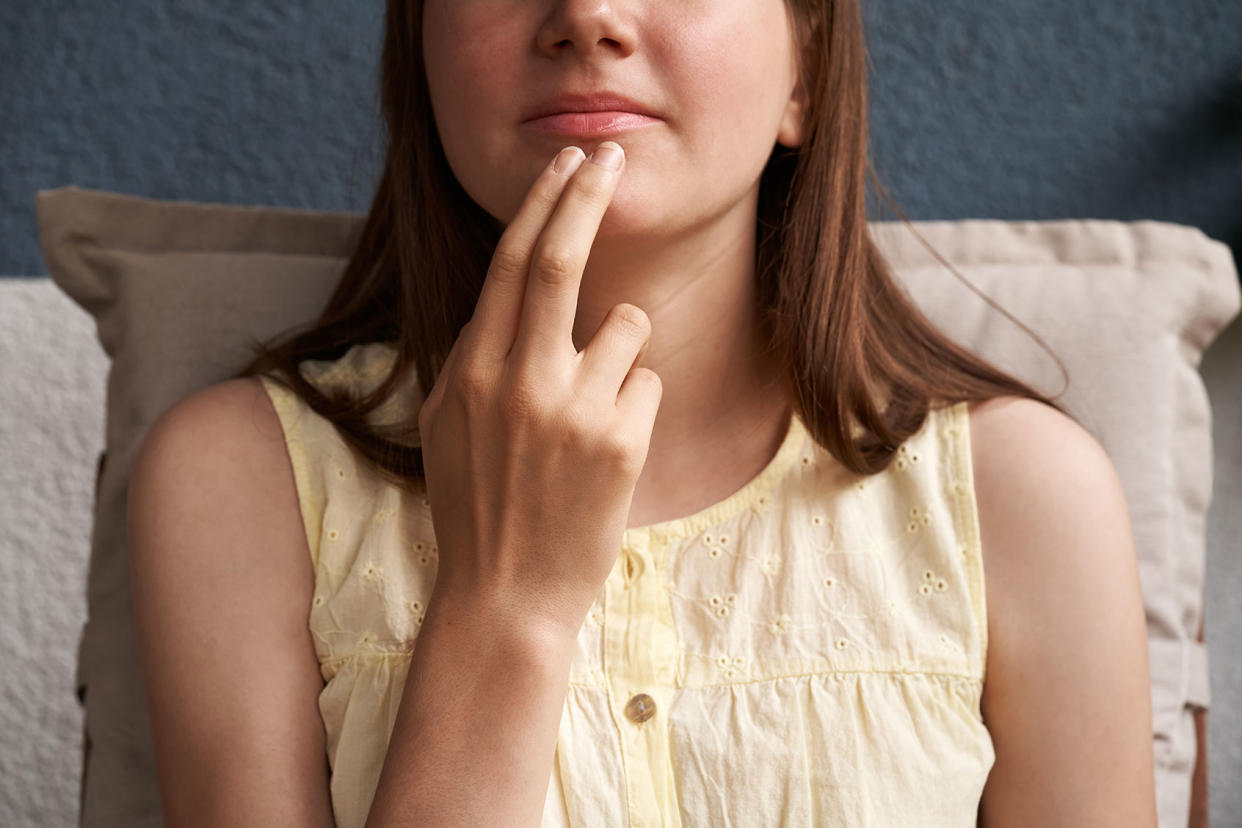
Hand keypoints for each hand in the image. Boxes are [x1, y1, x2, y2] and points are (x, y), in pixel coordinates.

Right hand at [416, 141, 661, 637]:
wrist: (505, 596)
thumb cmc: (477, 507)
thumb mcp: (449, 424)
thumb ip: (476, 356)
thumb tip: (509, 295)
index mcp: (470, 370)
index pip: (509, 264)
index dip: (543, 204)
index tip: (566, 162)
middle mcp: (518, 380)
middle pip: (559, 261)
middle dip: (587, 195)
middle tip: (609, 154)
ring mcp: (571, 410)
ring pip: (625, 324)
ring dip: (620, 346)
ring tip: (594, 407)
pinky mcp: (620, 442)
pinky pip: (646, 381)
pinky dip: (634, 400)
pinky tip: (608, 449)